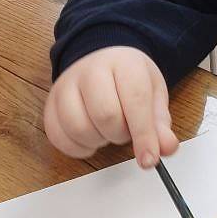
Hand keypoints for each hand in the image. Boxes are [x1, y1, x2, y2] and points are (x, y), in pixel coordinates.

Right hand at [43, 46, 178, 168]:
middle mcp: (91, 70)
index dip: (144, 135)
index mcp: (124, 63)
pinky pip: (59, 138)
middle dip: (120, 134)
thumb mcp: (153, 93)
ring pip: (79, 129)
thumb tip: (166, 148)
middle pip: (105, 116)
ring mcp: (65, 86)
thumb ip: (160, 123)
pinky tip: (91, 137)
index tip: (150, 159)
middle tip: (126, 129)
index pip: (135, 101)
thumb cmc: (127, 77)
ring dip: (99, 140)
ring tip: (108, 129)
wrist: (100, 58)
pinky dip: (78, 147)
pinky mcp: (50, 104)